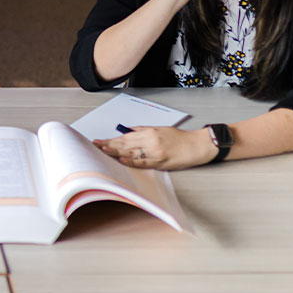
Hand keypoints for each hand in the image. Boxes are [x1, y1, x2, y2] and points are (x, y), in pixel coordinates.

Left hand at [93, 126, 216, 170]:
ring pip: (131, 152)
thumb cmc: (179, 138)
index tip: (100, 141)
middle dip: (109, 145)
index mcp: (149, 132)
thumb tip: (127, 131)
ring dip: (116, 152)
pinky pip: (143, 162)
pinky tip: (121, 160)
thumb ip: (143, 130)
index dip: (111, 139)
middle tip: (96, 146)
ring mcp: (155, 152)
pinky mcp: (161, 162)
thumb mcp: (160, 129)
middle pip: (125, 144)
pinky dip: (131, 161)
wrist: (196, 146)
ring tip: (103, 152)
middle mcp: (150, 140)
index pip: (125, 137)